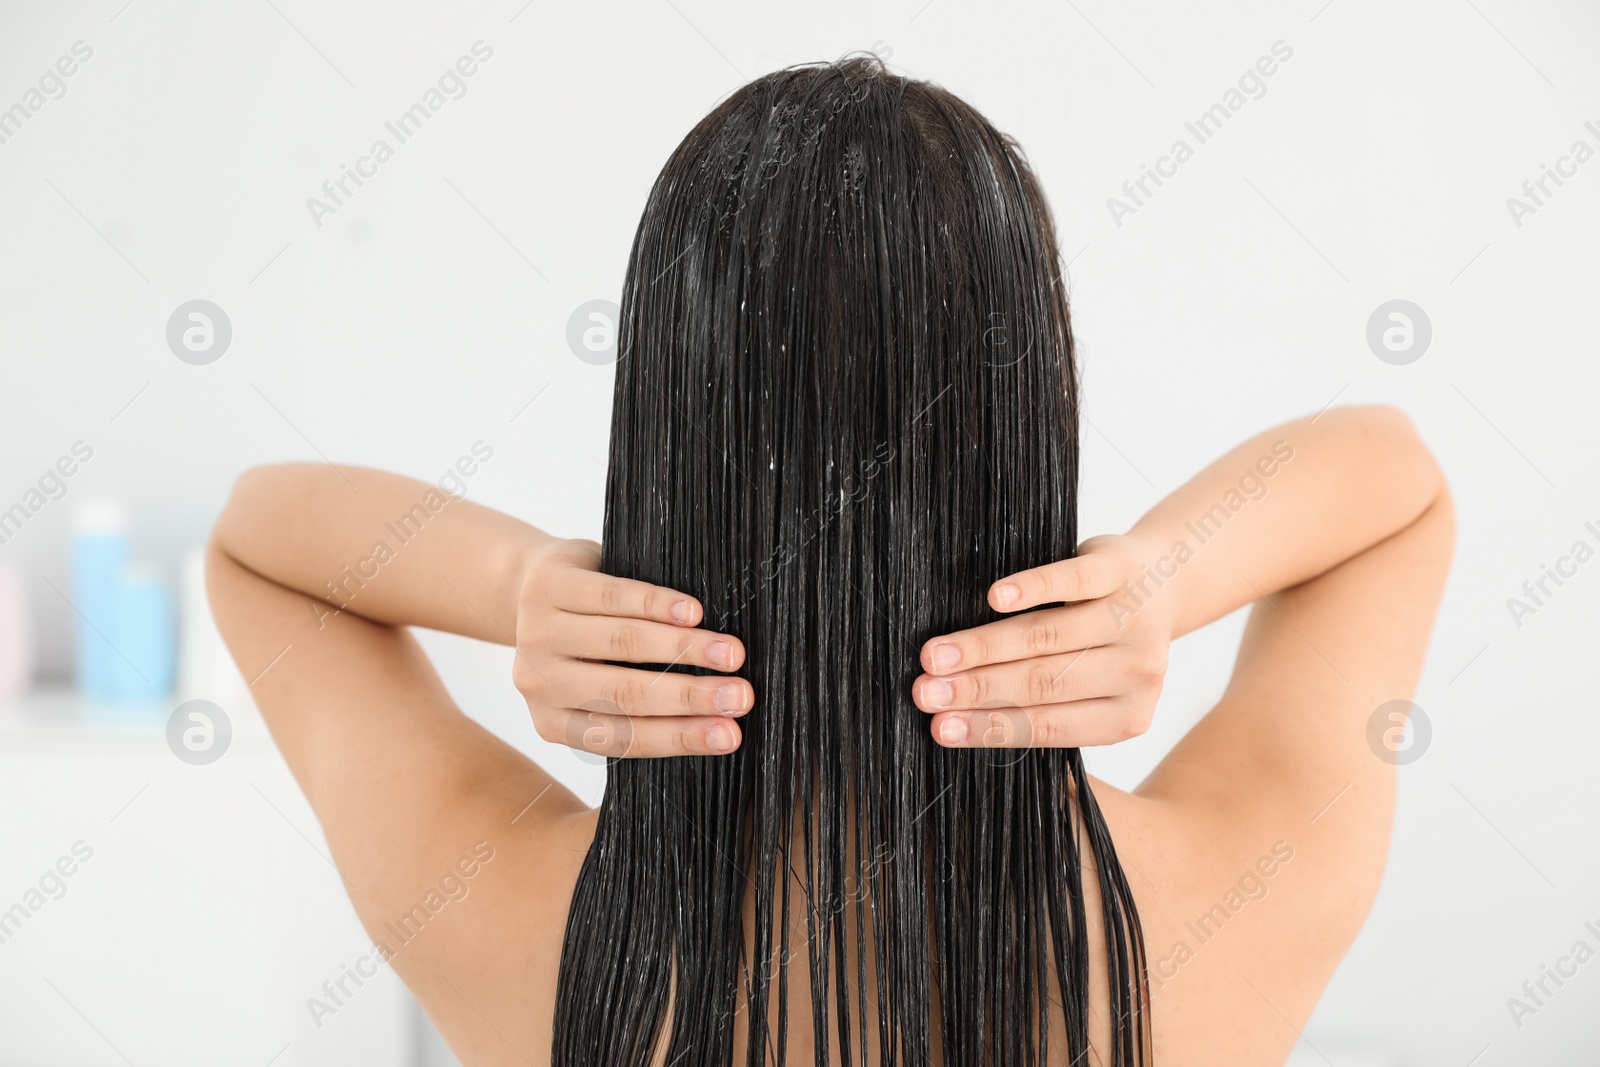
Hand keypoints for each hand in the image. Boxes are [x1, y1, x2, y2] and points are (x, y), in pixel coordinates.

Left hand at [512, 539, 751, 757]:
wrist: (533, 586)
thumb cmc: (584, 647)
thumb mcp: (598, 685)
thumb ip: (639, 707)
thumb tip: (720, 724)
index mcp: (554, 723)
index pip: (625, 738)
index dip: (681, 737)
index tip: (731, 735)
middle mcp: (539, 684)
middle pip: (625, 694)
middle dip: (691, 697)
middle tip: (741, 696)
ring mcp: (539, 633)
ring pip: (623, 643)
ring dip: (684, 649)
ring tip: (731, 653)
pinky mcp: (549, 587)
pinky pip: (612, 597)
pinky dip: (658, 605)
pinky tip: (693, 612)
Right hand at [911, 533, 1173, 748]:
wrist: (1166, 579)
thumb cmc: (1108, 642)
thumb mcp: (1093, 687)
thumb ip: (1045, 707)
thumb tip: (957, 725)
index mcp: (1127, 717)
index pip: (1048, 727)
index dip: (990, 727)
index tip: (939, 727)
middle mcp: (1137, 672)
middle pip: (1043, 683)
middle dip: (976, 691)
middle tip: (924, 692)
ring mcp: (1132, 618)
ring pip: (1047, 637)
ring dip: (984, 647)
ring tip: (935, 654)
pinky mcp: (1121, 570)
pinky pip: (1072, 581)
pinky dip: (1032, 589)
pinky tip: (994, 598)